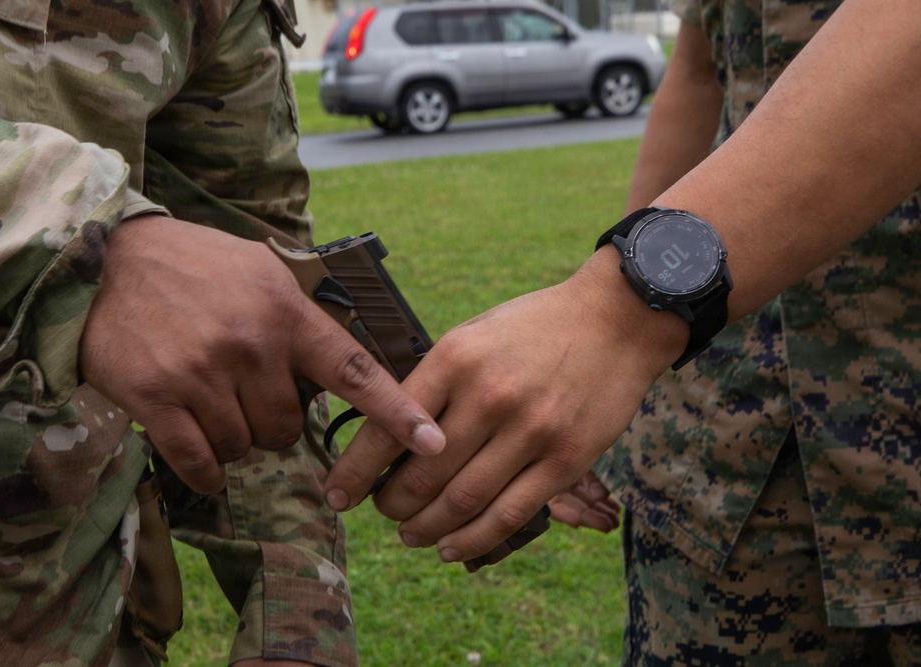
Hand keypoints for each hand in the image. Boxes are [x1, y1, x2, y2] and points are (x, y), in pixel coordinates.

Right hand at [80, 215, 443, 494]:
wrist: (109, 257)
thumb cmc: (196, 265)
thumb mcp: (261, 272)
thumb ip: (302, 316)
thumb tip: (343, 365)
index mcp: (286, 313)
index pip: (353, 371)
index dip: (397, 412)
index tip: (433, 443)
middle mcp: (250, 344)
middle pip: (287, 426)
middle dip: (271, 421)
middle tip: (244, 393)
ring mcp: (202, 373)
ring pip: (244, 446)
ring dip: (234, 439)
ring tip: (210, 402)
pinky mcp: (156, 398)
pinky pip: (198, 461)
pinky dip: (205, 470)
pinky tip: (203, 458)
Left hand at [324, 248, 683, 563]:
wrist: (616, 319)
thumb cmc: (533, 328)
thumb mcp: (473, 334)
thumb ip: (434, 382)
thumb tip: (390, 436)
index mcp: (456, 358)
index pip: (390, 427)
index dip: (356, 469)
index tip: (337, 493)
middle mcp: (490, 396)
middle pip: (421, 474)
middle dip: (389, 503)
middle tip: (381, 510)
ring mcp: (531, 431)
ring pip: (461, 501)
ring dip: (425, 528)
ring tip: (409, 533)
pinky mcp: (566, 460)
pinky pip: (509, 514)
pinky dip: (472, 539)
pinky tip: (449, 547)